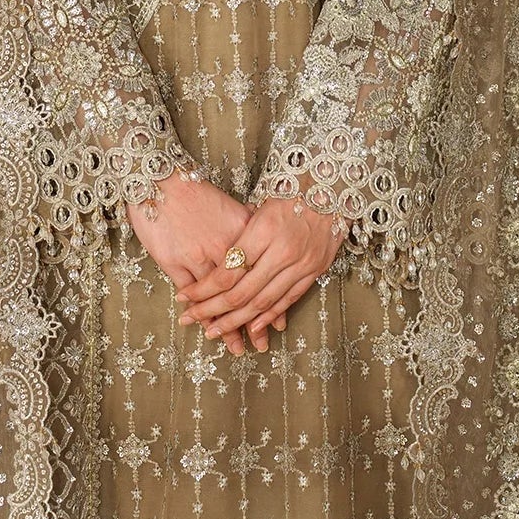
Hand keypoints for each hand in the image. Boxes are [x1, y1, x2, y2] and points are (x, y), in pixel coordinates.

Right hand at [124, 175, 287, 353]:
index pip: (262, 276)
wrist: (161, 180)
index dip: (270, 304)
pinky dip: (199, 311)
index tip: (276, 326)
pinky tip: (204, 325)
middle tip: (258, 348)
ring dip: (225, 326)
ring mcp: (198, 257)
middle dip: (251, 324)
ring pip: (217, 299)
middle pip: (242, 293)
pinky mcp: (173, 261)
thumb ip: (250, 230)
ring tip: (235, 347)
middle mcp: (225, 249)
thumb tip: (266, 248)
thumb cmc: (196, 192)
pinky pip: (190, 293)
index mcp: (243, 234)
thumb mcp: (231, 207)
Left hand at [173, 194, 346, 342]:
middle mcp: (282, 251)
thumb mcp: (260, 204)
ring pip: (263, 302)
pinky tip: (252, 327)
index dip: (203, 289)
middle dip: (212, 310)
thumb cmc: (291, 188)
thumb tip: (216, 259)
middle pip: (241, 292)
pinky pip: (288, 299)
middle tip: (190, 320)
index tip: (184, 297)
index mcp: (263, 230)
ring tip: (215, 332)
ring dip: (236, 321)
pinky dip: (269, 315)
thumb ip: (241, 233)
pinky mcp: (315, 271)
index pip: (227, 271)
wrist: (334, 186)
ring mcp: (301, 264)